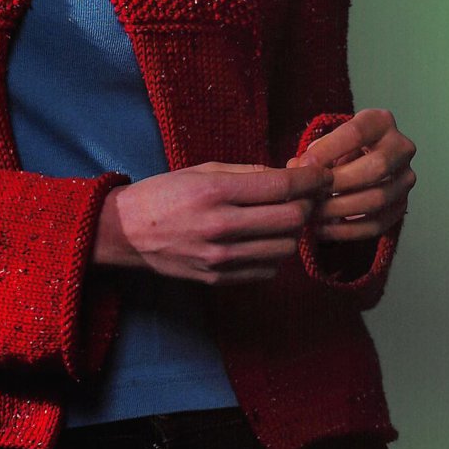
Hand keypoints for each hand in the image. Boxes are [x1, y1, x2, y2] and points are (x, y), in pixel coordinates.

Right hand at [93, 160, 332, 285]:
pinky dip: (275, 253)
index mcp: (216, 192)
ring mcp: (222, 258)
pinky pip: (268, 270)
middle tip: (308, 195)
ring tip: (285, 216)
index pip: (282, 186)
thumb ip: (247, 173)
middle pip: (292, 219)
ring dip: (293, 230)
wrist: (126, 233)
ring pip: (285, 247)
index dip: (311, 178)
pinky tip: (264, 239)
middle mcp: (222, 226)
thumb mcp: (202, 170)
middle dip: (308, 204)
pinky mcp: (220, 279)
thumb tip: (290, 173)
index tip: (322, 174)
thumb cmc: (164, 193)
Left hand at [287, 108, 415, 241]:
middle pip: (376, 167)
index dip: (328, 150)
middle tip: (310, 193)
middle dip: (338, 182)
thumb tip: (297, 169)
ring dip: (340, 209)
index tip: (303, 165)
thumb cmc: (341, 146)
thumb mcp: (330, 139)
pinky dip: (348, 231)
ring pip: (378, 198)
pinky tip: (323, 229)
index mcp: (381, 122)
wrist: (364, 158)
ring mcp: (406, 179)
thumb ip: (315, 152)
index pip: (356, 133)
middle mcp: (401, 148)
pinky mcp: (402, 205)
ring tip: (312, 214)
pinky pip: (378, 224)